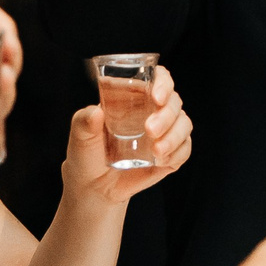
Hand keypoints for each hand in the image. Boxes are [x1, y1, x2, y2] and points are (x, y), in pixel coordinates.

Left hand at [63, 67, 194, 205]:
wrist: (94, 187)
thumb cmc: (86, 154)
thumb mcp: (80, 136)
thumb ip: (83, 122)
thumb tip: (96, 112)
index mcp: (134, 97)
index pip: (157, 78)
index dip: (163, 83)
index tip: (157, 97)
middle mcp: (153, 111)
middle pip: (174, 101)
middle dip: (166, 115)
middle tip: (150, 130)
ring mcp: (164, 132)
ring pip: (184, 124)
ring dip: (174, 136)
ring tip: (156, 152)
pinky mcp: (171, 153)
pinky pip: (185, 148)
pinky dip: (177, 153)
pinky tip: (161, 161)